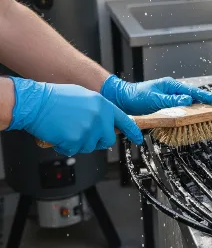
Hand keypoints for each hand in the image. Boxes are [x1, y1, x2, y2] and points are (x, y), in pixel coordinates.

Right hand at [7, 77, 143, 155]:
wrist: (36, 102)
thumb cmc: (56, 98)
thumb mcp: (85, 97)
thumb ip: (99, 109)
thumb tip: (107, 121)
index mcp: (103, 105)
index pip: (124, 120)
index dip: (132, 131)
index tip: (137, 138)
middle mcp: (100, 117)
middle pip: (107, 139)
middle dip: (97, 140)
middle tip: (83, 133)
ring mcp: (89, 129)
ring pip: (90, 146)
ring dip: (78, 142)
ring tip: (67, 128)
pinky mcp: (77, 140)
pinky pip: (74, 150)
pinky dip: (66, 146)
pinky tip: (60, 134)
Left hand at [101, 75, 211, 115]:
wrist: (123, 99)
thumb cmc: (136, 97)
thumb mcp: (154, 99)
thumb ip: (172, 100)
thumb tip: (188, 100)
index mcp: (171, 86)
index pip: (194, 92)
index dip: (208, 97)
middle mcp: (172, 90)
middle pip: (194, 97)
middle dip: (207, 102)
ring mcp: (170, 97)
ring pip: (189, 103)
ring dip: (198, 108)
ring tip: (210, 113)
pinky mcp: (166, 104)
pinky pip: (181, 108)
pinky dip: (189, 112)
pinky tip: (194, 116)